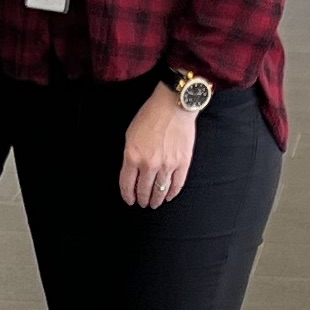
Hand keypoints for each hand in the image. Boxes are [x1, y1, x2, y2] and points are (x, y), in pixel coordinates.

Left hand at [121, 88, 196, 207]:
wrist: (173, 105)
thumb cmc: (150, 115)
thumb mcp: (130, 135)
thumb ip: (130, 155)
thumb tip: (132, 172)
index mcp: (132, 156)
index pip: (127, 184)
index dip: (128, 196)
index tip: (130, 200)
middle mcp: (149, 164)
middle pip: (144, 190)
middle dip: (142, 199)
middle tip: (143, 203)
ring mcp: (167, 165)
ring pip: (160, 190)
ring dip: (156, 199)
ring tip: (154, 203)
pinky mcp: (182, 163)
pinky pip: (177, 184)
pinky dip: (172, 193)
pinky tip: (168, 196)